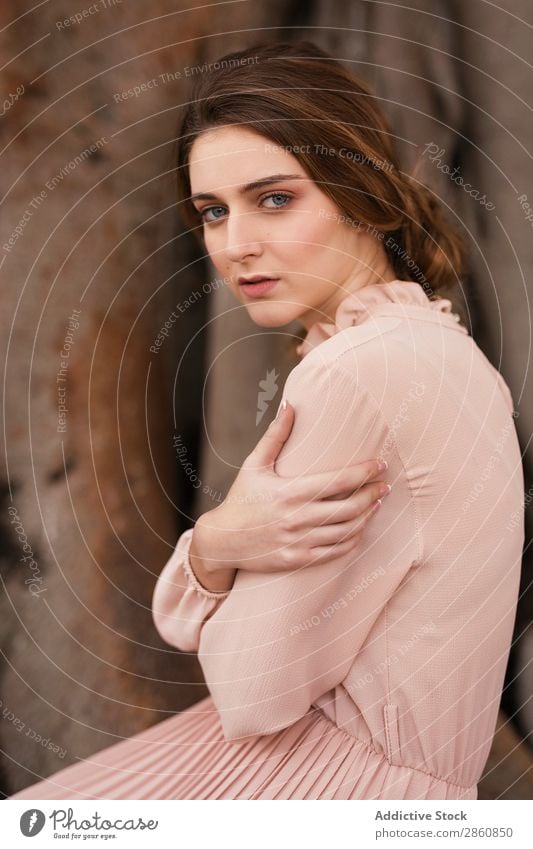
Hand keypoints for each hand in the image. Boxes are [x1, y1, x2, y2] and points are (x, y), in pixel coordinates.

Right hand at [191, 400, 390, 575]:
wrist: (222, 541)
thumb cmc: (241, 499)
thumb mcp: (254, 465)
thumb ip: (275, 435)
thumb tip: (289, 405)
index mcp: (290, 492)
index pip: (338, 481)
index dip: (364, 472)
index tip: (380, 464)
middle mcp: (297, 518)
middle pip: (349, 507)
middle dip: (373, 494)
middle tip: (385, 485)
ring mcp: (299, 541)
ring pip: (346, 530)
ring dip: (367, 516)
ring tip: (376, 504)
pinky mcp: (298, 559)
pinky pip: (335, 551)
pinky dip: (353, 540)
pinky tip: (360, 529)